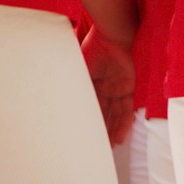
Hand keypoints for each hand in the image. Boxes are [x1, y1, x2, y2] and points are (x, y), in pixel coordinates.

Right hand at [83, 30, 136, 145]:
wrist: (112, 35)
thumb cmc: (93, 49)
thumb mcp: (77, 69)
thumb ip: (72, 84)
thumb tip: (53, 101)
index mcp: (90, 84)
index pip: (90, 107)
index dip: (88, 122)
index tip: (84, 137)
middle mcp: (105, 88)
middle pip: (104, 114)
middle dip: (102, 130)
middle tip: (100, 147)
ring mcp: (118, 88)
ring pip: (117, 114)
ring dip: (115, 130)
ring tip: (112, 146)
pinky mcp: (129, 87)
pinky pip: (128, 107)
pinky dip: (125, 121)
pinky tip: (122, 133)